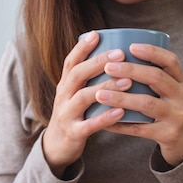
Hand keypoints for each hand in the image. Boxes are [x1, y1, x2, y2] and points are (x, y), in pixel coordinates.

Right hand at [43, 31, 132, 176]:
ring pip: (83, 97)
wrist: (56, 147)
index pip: (70, 62)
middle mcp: (63, 97)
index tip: (96, 34)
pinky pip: (90, 125)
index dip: (82, 48)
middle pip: (77, 74)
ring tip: (127, 81)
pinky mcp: (74, 133)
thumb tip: (114, 57)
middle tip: (120, 53)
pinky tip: (121, 112)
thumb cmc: (73, 116)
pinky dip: (105, 117)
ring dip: (105, 87)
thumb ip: (88, 79)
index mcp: (64, 86)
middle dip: (98, 62)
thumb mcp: (75, 95)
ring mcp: (66, 115)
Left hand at [96, 43, 182, 166]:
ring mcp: (177, 116)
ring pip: (147, 104)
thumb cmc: (169, 110)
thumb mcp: (170, 91)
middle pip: (157, 78)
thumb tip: (117, 56)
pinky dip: (120, 124)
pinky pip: (139, 129)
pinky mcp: (167, 134)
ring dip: (121, 98)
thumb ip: (153, 77)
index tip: (130, 46)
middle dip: (130, 71)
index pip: (170, 61)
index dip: (151, 52)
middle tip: (108, 67)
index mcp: (182, 82)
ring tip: (99, 94)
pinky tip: (103, 121)